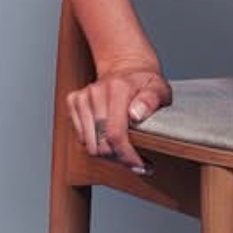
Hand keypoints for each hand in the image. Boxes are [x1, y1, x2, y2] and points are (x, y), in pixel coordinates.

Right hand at [65, 60, 171, 174]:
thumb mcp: (159, 88)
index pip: (115, 134)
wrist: (126, 66)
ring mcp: (82, 97)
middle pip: (100, 144)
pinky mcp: (73, 101)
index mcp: (118, 89)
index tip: (141, 166)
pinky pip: (81, 136)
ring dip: (106, 152)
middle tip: (136, 158)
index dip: (127, 156)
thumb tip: (136, 114)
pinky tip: (109, 138)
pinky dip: (95, 142)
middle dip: (119, 157)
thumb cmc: (145, 82)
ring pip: (88, 144)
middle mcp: (96, 92)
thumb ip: (152, 100)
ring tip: (124, 149)